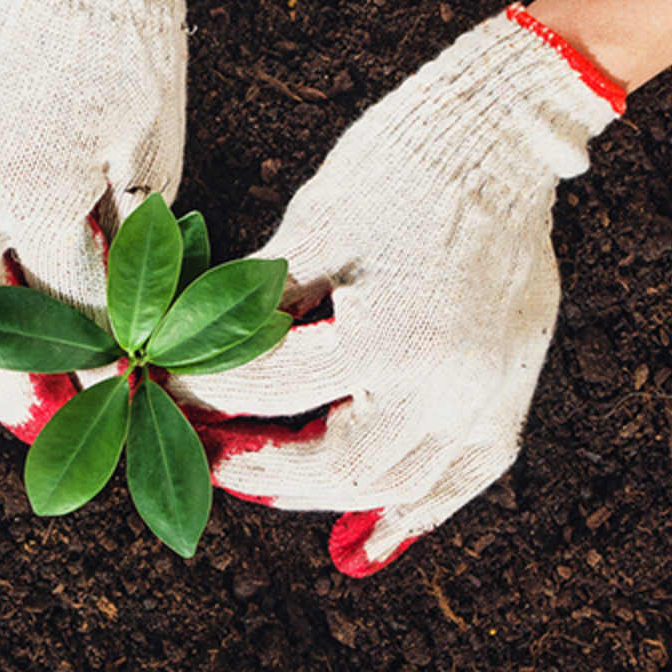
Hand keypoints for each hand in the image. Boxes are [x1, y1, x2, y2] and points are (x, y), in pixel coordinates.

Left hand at [169, 5, 622, 573]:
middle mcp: (447, 384)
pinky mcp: (511, 394)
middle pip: (336, 462)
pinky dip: (414, 509)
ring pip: (397, 485)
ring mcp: (488, 398)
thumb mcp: (311, 228)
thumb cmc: (398, 164)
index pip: (269, 388)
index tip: (161, 386)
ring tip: (268, 486)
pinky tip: (368, 533)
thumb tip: (194, 355)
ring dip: (326, 495)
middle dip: (262, 464)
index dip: (203, 391)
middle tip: (207, 454)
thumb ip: (256, 306)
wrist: (503, 138)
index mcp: (389, 336)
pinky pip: (463, 477)